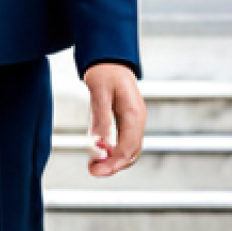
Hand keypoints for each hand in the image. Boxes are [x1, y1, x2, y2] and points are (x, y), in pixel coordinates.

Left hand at [83, 62, 145, 176]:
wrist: (110, 58)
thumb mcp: (99, 92)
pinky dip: (115, 152)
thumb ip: (101, 118)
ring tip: (95, 166)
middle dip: (113, 166)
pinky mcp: (128, 120)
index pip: (127, 147)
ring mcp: (135, 121)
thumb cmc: (104, 71)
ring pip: (130, 150)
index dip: (113, 163)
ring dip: (115, 161)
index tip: (95, 171)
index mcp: (133, 113)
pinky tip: (100, 153)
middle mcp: (138, 120)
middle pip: (131, 153)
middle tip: (93, 172)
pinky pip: (125, 142)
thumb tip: (99, 145)